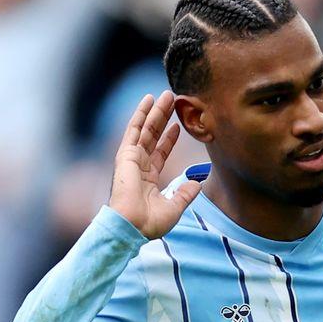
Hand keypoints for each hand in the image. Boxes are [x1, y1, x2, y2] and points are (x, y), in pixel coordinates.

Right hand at [109, 91, 201, 238]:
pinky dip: (141, 114)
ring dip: (155, 111)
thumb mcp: (174, 208)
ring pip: (146, 128)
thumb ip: (185, 194)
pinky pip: (134, 129)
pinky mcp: (125, 154)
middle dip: (163, 118)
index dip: (169, 140)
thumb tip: (197, 184)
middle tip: (173, 101)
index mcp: (148, 179)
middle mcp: (139, 166)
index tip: (178, 126)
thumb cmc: (149, 224)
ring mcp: (131, 159)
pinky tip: (148, 100)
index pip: (161, 153)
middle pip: (153, 136)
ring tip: (165, 95)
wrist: (132, 226)